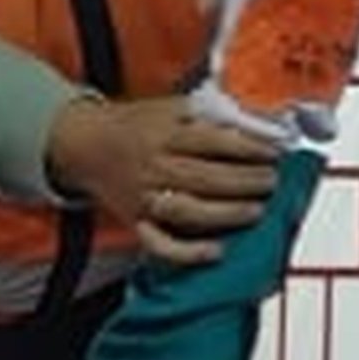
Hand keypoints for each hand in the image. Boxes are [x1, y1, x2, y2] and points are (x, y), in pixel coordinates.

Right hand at [43, 93, 279, 266]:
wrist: (84, 144)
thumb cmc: (134, 125)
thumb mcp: (170, 107)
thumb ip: (209, 115)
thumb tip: (257, 123)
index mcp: (163, 133)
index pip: (212, 140)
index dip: (248, 147)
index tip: (274, 152)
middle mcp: (153, 166)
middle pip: (205, 177)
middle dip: (245, 181)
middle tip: (271, 181)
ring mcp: (144, 197)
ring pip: (188, 210)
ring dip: (226, 213)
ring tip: (255, 210)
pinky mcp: (137, 222)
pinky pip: (160, 243)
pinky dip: (187, 252)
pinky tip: (216, 251)